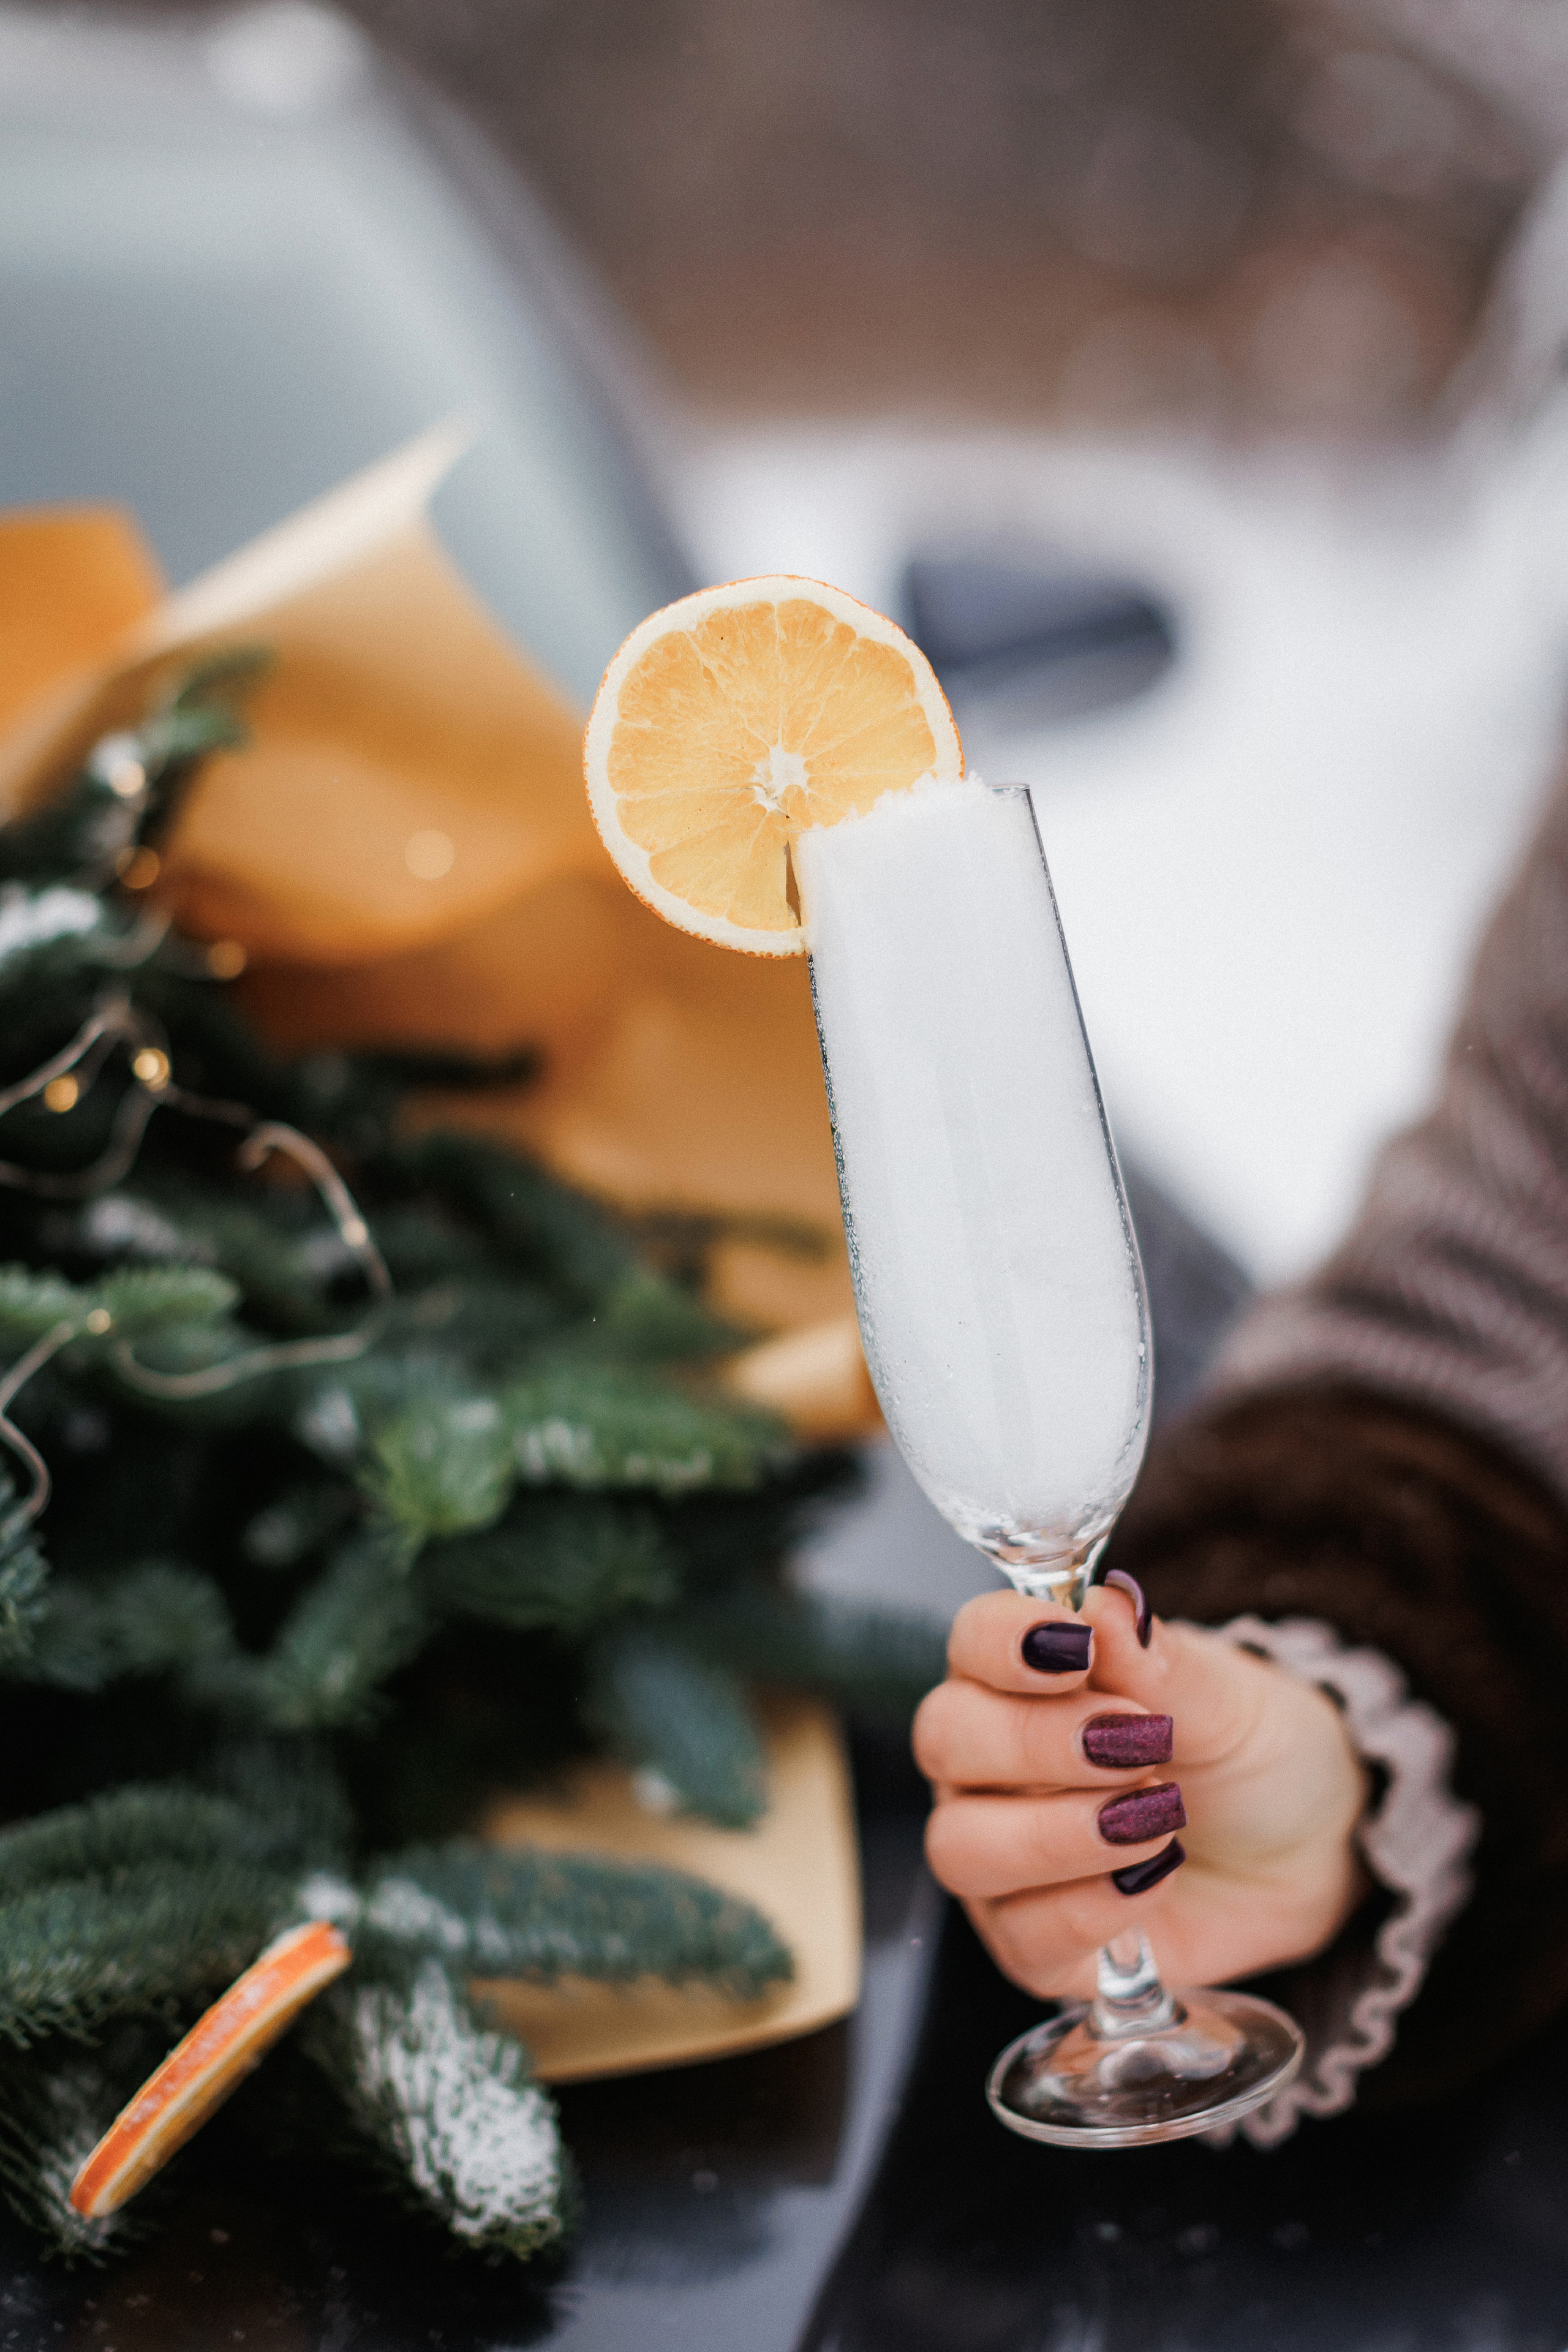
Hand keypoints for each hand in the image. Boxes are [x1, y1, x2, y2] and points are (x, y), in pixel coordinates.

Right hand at [913, 1578, 1368, 1998]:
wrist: (1307, 1850)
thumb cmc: (1250, 1755)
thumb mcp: (1228, 1698)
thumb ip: (1160, 1662)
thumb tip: (1108, 1610)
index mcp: (1021, 1677)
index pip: (970, 1642)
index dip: (1005, 1641)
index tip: (1075, 1649)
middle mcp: (989, 1764)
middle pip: (947, 1740)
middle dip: (1038, 1741)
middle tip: (1138, 1743)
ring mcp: (1001, 1856)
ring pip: (960, 1847)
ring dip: (1058, 1833)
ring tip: (1155, 1817)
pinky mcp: (1032, 1942)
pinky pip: (1020, 1935)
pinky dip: (1092, 1906)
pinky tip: (1155, 1876)